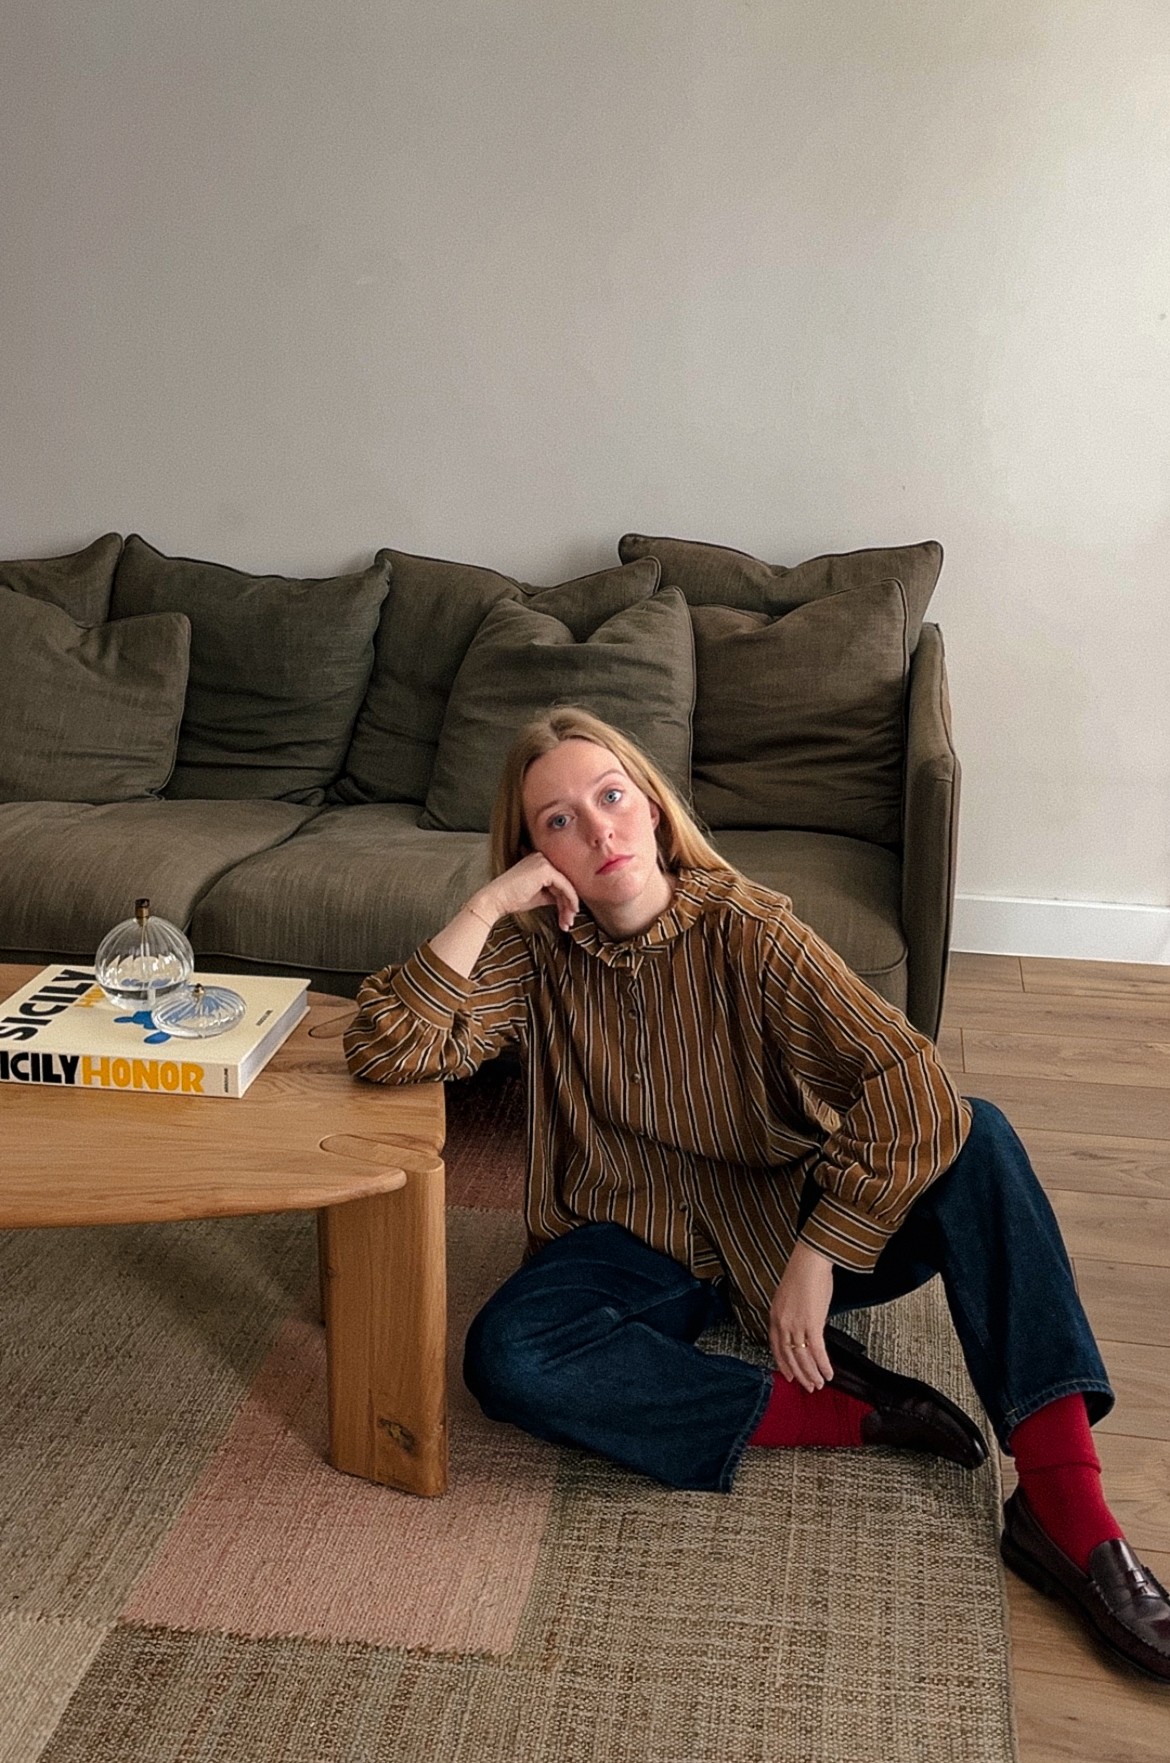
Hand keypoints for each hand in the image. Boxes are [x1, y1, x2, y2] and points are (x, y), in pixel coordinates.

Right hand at [473, 854, 579, 933]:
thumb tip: (566, 901)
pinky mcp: (545, 869)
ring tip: (568, 922)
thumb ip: (552, 895)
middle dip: (568, 904)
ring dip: (569, 906)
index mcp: (538, 862)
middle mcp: (541, 858)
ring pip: (565, 885)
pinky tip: (569, 911)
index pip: (558, 881)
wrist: (496, 900)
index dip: (565, 899)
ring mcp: (543, 862)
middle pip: (563, 883)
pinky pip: (564, 885)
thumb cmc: (511, 898)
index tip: (568, 915)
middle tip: (569, 922)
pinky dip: (570, 900)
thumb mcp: (538, 896)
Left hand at [767, 1240, 835, 1391]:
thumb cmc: (802, 1275)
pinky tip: (829, 1373)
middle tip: (808, 1386)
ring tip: (819, 1384)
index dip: (783, 1364)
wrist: (809, 1262)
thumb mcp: (788, 1298)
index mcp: (774, 1317)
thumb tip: (802, 1328)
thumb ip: (791, 1315)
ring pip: (803, 1357)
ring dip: (812, 1374)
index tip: (789, 1375)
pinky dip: (823, 1365)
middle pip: (789, 1356)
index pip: (776, 1347)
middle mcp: (782, 1324)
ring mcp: (796, 1325)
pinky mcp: (812, 1324)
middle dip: (799, 1374)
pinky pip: (817, 1351)